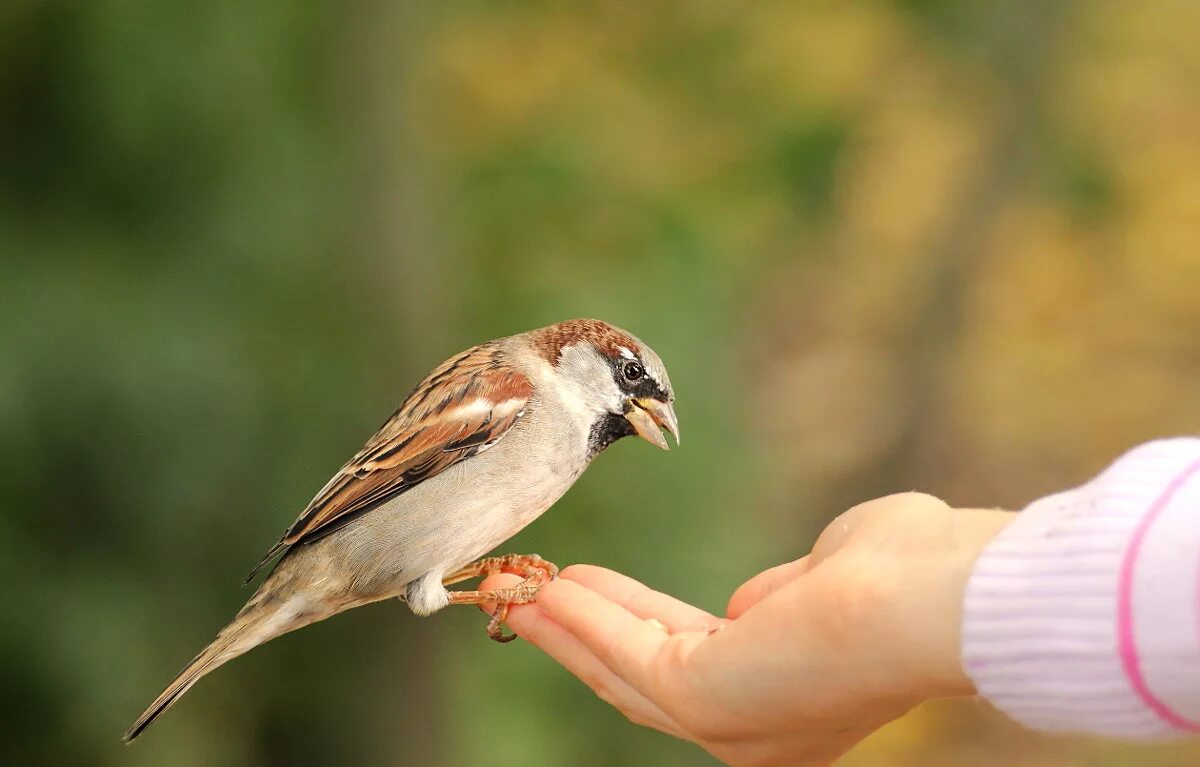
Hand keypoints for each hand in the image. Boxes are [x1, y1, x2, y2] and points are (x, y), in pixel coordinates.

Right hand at [480, 492, 1013, 766]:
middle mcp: (751, 729)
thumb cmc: (909, 573)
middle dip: (578, 633)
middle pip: (638, 679)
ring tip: (520, 588)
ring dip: (566, 626)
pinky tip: (550, 587)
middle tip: (529, 593)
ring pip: (621, 674)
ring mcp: (728, 724)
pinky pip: (627, 654)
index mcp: (787, 700)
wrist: (937, 597)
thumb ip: (778, 595)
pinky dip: (583, 620)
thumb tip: (748, 605)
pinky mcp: (705, 701)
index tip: (585, 589)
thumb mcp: (825, 578)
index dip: (626, 625)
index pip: (686, 663)